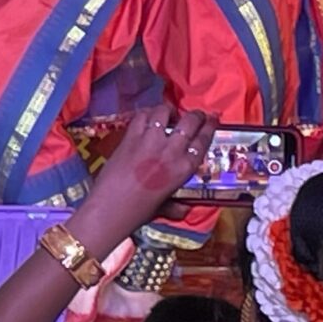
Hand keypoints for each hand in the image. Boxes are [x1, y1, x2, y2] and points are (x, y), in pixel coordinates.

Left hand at [77, 105, 214, 234]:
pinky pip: (141, 116)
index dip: (209, 126)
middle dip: (195, 115)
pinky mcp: (130, 137)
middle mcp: (171, 150)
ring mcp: (150, 141)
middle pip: (189, 122)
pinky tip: (148, 116)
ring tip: (169, 113)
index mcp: (184, 168)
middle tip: (195, 114)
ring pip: (164, 113)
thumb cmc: (139, 211)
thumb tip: (185, 210)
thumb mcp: (164, 207)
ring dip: (168, 110)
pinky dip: (147, 113)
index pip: (203, 141)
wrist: (111, 206)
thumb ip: (176, 206)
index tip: (212, 118)